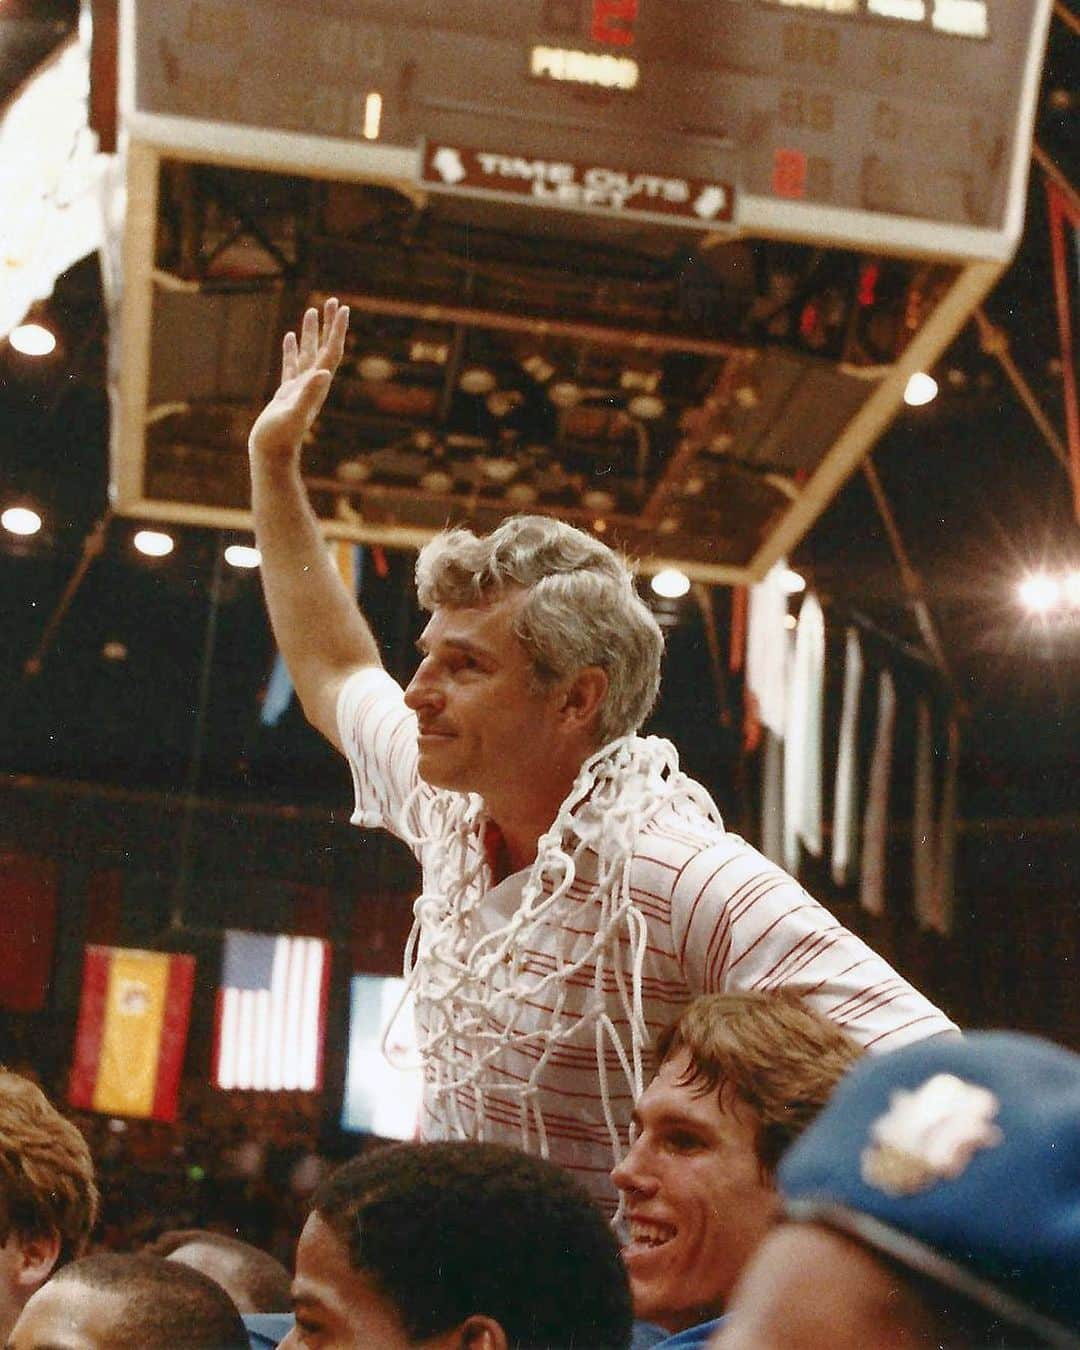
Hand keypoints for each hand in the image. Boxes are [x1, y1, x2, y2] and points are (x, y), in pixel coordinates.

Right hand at [249, 297, 349, 463]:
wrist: (271, 455)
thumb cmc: (280, 437)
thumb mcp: (294, 413)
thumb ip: (309, 393)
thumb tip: (323, 373)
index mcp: (317, 385)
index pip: (331, 351)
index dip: (337, 330)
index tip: (343, 308)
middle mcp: (312, 384)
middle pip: (323, 348)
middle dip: (328, 325)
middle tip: (333, 301)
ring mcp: (299, 388)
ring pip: (307, 354)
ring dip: (310, 333)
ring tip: (312, 311)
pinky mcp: (286, 393)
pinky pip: (291, 365)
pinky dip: (291, 349)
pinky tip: (289, 337)